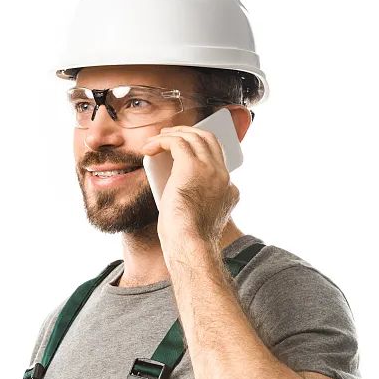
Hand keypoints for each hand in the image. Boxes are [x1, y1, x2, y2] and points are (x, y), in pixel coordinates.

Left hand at [140, 124, 238, 257]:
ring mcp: (211, 170)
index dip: (200, 150)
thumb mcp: (199, 220)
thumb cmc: (187, 240)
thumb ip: (198, 204)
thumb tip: (183, 195)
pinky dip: (162, 140)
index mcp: (229, 190)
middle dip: (189, 133)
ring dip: (174, 134)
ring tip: (157, 138)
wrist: (190, 245)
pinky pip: (177, 142)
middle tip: (170, 135)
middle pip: (209, 140)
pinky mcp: (193, 167)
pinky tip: (149, 147)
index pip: (218, 160)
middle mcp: (223, 176)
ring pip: (194, 136)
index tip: (183, 151)